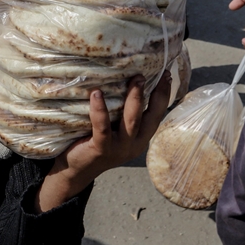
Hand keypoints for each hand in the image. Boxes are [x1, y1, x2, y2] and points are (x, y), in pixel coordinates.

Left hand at [36, 73, 171, 212]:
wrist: (76, 170)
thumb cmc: (94, 142)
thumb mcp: (115, 129)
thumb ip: (122, 113)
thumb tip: (124, 79)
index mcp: (140, 138)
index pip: (157, 115)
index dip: (164, 95)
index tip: (168, 75)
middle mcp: (134, 144)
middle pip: (150, 117)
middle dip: (155, 95)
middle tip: (151, 74)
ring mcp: (119, 148)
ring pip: (131, 121)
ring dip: (135, 99)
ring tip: (136, 80)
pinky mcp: (101, 149)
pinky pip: (102, 128)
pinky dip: (100, 110)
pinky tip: (96, 94)